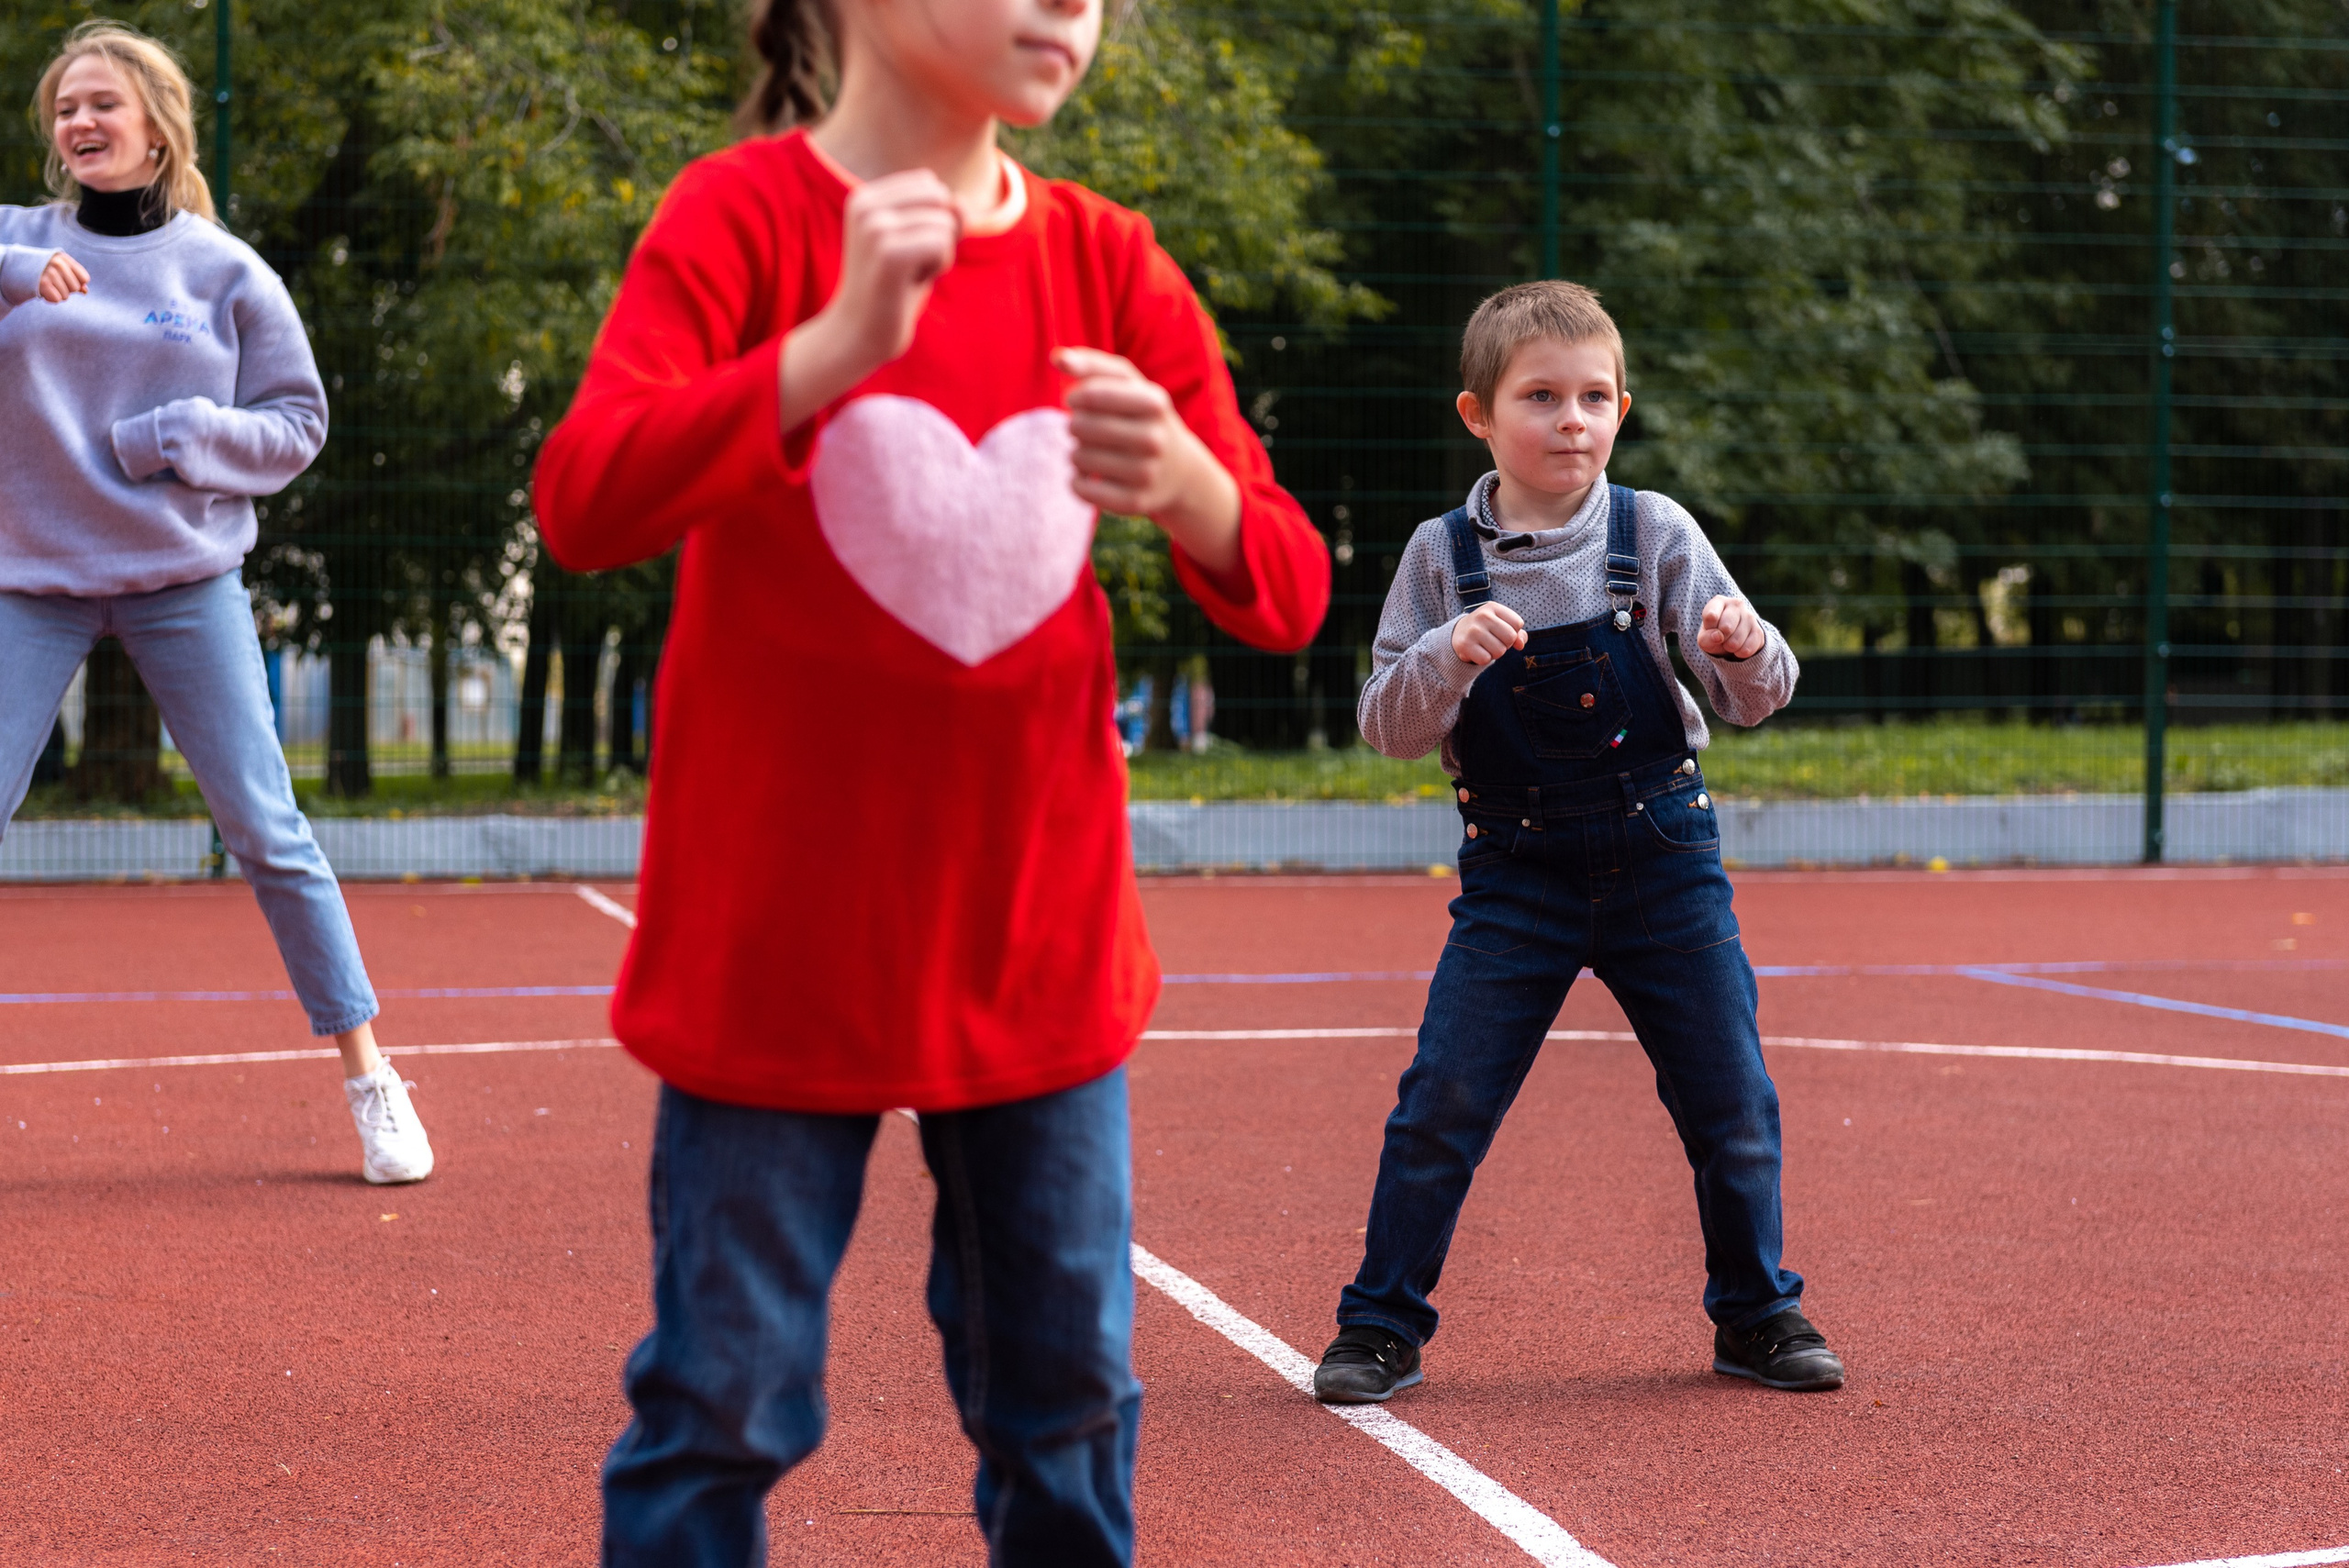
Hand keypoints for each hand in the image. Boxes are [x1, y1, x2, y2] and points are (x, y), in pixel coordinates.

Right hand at [38, 250, 88, 303]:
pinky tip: (44, 292)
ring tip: (47, 287)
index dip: (78, 283)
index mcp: (64, 258)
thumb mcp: (60, 271)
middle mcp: (58, 263)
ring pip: (66, 296)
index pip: (84, 278)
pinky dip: (51, 299)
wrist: (17, 269)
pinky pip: (57, 299)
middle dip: (67, 290)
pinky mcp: (42, 283)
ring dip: (57, 295)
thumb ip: (75, 280)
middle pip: (75, 288)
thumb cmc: (43, 271)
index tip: (66, 281)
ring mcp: (50, 273)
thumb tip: (85, 291)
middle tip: (53, 284)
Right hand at [779, 170, 959, 431]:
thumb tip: (960, 204)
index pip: (930, 185)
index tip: (905, 250)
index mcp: (865, 197)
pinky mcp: (888, 253)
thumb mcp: (922, 242)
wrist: (858, 334)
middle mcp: (865, 205)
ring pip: (945, 224)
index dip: (933, 220)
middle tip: (910, 264)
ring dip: (938, 256)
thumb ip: (945, 215)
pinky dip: (938, 267)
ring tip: (907, 276)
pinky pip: (942, 245)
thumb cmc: (893, 289)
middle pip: (940, 198)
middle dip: (939, 234)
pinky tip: (911, 284)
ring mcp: (874, 228)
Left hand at [1056, 346, 1241, 575]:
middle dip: (1075, 426)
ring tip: (1093, 452)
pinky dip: (1077, 481)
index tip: (1076, 401)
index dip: (1074, 397)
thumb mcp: (1128, 384)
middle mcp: (1155, 439)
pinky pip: (1081, 489)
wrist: (1179, 471)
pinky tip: (1089, 476)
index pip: (1091, 394)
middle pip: (1079, 426)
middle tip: (1087, 429)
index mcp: (1154, 402)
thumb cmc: (1141, 416)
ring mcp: (1146, 473)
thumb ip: (1090, 364)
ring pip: (1077, 458)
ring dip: (1076, 453)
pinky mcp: (1134, 502)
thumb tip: (1056, 357)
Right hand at [1451, 602, 1526, 666]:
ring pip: (1500, 651)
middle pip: (1511, 637)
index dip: (1513, 632)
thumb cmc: (1486, 629)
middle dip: (1505, 643)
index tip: (1500, 631)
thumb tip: (1520, 645)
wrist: (1458, 634)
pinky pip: (1486, 659)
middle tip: (1493, 640)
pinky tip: (1477, 651)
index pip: (1518, 623)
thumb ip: (1518, 634)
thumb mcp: (1502, 625)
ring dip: (1495, 653)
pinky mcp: (1465, 644)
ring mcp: (1473, 630)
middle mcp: (1482, 616)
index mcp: (1493, 607)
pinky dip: (1484, 659)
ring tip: (1485, 646)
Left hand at [1697, 594, 1765, 658]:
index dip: (1709, 629)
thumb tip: (1718, 637)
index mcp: (1719, 601)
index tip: (1710, 629)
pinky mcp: (1759, 631)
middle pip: (1726, 627)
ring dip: (1730, 647)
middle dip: (1721, 639)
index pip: (1711, 616)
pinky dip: (1739, 653)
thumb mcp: (1703, 637)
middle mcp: (1736, 604)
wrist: (1731, 641)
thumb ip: (1705, 638)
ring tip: (1729, 642)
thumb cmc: (1713, 635)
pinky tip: (1739, 647)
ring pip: (1737, 641)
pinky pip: (1747, 649)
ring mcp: (1750, 616)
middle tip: (1721, 637)